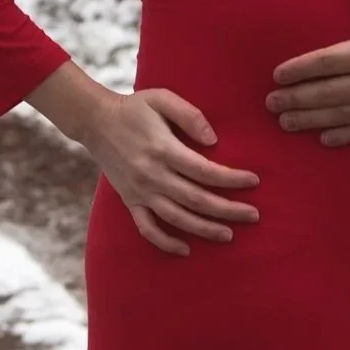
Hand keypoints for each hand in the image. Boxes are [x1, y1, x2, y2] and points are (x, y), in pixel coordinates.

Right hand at [28, 64, 259, 256]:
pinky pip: (147, 228)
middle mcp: (152, 175)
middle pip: (196, 199)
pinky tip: (186, 249)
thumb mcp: (162, 99)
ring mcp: (140, 191)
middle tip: (253, 215)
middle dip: (228, 209)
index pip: (205, 171)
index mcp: (163, 149)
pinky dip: (166, 242)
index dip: (232, 179)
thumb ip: (190, 115)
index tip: (254, 181)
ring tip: (229, 235)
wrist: (95, 121)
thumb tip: (214, 141)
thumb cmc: (134, 108)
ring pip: (177, 218)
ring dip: (205, 229)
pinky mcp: (130, 201)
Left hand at [267, 0, 349, 144]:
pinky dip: (344, 136)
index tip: (277, 76)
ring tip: (285, 123)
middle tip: (270, 104)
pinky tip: (324, 139)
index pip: (327, 61)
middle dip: (295, 98)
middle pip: (327, 92)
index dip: (299, 69)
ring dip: (310, 119)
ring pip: (342, 115)